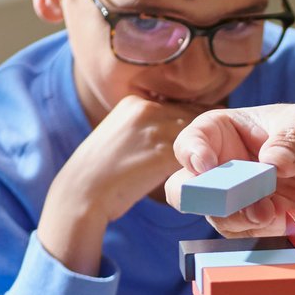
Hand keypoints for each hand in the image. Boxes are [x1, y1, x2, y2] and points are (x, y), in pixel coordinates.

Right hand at [41, 94, 203, 274]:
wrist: (81, 192)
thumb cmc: (101, 173)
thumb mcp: (119, 135)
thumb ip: (144, 128)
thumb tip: (171, 135)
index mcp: (134, 101)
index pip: (179, 105)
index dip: (193, 123)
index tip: (201, 140)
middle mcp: (146, 108)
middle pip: (192, 116)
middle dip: (204, 136)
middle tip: (213, 154)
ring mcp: (155, 129)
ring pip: (197, 134)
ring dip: (206, 151)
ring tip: (211, 167)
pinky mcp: (162, 153)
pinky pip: (195, 154)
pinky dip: (202, 165)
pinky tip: (203, 178)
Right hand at [169, 103, 294, 241]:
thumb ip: (292, 139)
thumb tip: (272, 161)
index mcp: (229, 131)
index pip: (194, 140)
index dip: (192, 153)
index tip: (207, 165)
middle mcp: (227, 168)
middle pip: (187, 186)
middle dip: (199, 196)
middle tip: (225, 199)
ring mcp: (239, 201)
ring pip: (214, 216)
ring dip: (236, 217)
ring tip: (268, 211)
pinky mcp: (257, 227)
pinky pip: (241, 237)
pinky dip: (255, 232)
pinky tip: (280, 220)